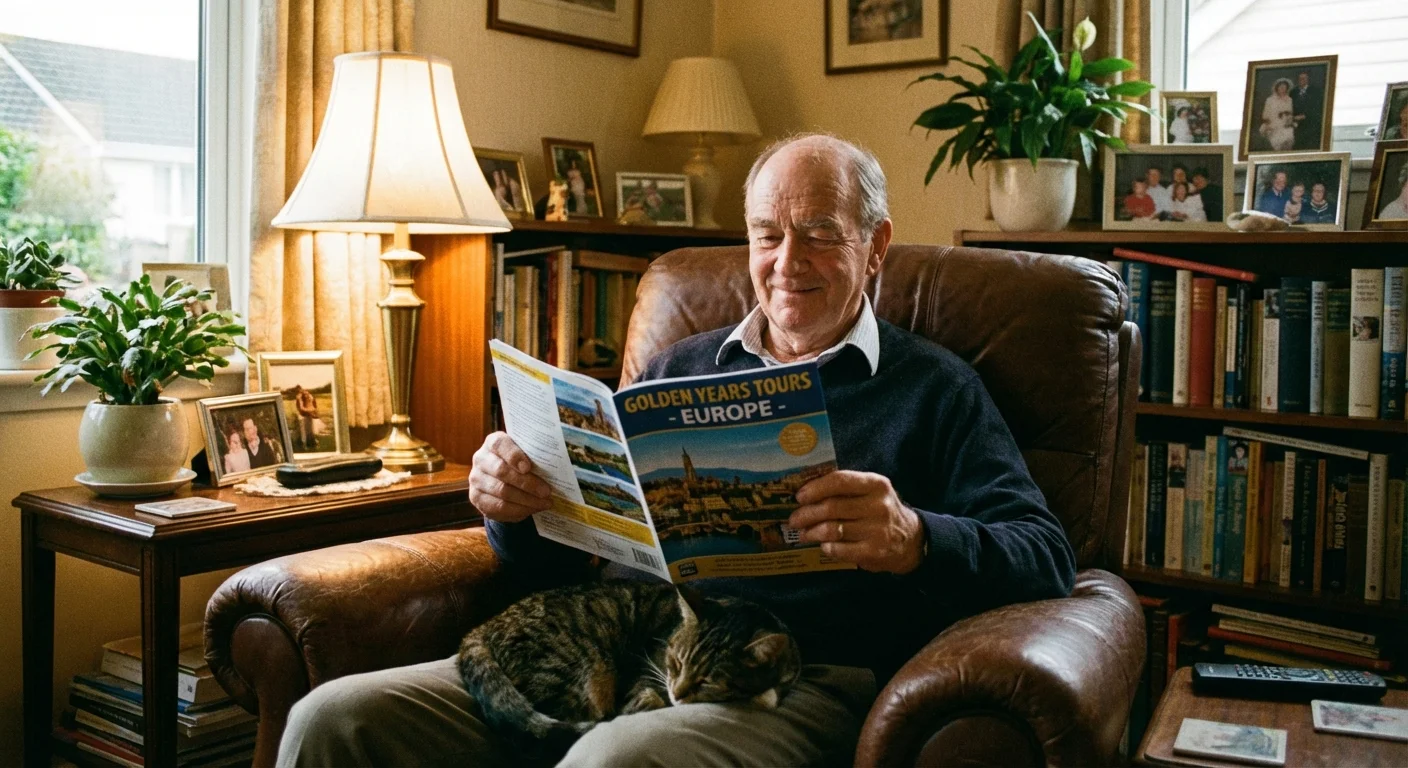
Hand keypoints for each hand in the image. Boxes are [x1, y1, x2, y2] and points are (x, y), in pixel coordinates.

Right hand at [469, 431, 552, 522]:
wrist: (502, 480)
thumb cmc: (520, 463)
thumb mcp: (526, 455)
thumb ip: (535, 456)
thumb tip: (557, 465)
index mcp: (494, 442)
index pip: (500, 444)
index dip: (514, 456)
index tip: (528, 468)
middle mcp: (481, 458)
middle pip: (502, 471)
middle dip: (527, 483)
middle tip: (547, 492)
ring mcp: (476, 479)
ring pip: (502, 491)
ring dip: (527, 499)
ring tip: (545, 503)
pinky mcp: (476, 498)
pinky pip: (498, 507)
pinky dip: (519, 509)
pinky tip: (532, 509)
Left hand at [788, 470, 924, 573]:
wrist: (911, 541)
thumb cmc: (882, 512)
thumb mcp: (872, 492)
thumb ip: (846, 489)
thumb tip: (807, 492)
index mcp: (876, 484)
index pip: (840, 481)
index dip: (815, 488)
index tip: (800, 496)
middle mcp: (878, 505)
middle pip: (831, 507)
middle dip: (807, 514)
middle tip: (794, 520)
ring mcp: (877, 530)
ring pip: (832, 529)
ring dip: (811, 532)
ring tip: (803, 534)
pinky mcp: (873, 551)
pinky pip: (839, 549)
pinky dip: (826, 547)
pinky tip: (824, 545)